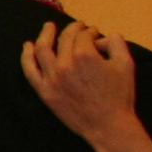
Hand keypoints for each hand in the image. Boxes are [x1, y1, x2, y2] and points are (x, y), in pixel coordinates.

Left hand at [21, 21, 151, 151]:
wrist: (108, 125)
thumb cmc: (119, 95)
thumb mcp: (125, 64)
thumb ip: (116, 43)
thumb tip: (104, 36)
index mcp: (84, 55)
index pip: (83, 35)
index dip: (89, 31)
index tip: (93, 32)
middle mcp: (65, 64)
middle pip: (64, 39)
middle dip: (72, 30)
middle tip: (78, 27)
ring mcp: (51, 78)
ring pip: (42, 49)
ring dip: (45, 35)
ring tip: (48, 27)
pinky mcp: (44, 91)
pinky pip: (30, 70)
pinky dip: (26, 56)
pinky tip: (27, 46)